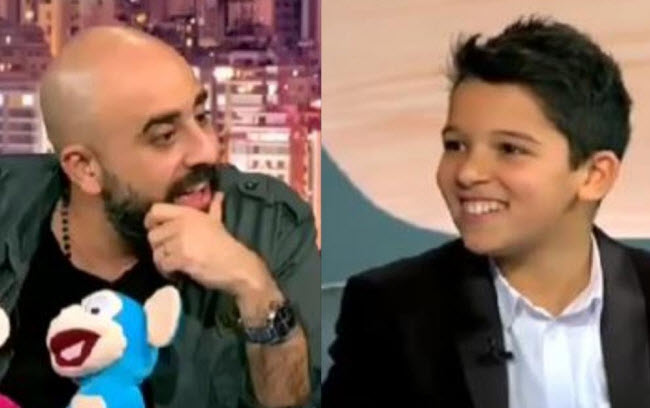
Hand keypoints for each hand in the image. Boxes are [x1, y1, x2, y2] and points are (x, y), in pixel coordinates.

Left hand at [144, 193, 281, 311]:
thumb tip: (219, 194)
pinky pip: (163, 264)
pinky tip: (177, 271)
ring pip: (156, 252)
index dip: (151, 222)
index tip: (156, 230)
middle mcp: (182, 224)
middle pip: (153, 235)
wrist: (237, 264)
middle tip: (170, 253)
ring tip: (174, 264)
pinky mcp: (181, 258)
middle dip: (159, 247)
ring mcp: (181, 241)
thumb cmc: (226, 244)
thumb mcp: (218, 221)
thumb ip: (214, 207)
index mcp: (187, 213)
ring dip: (163, 261)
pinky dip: (167, 271)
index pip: (155, 210)